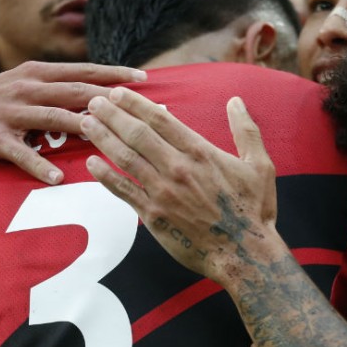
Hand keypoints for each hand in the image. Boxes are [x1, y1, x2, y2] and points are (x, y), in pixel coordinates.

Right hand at [0, 61, 145, 183]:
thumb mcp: (21, 85)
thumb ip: (54, 86)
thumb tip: (95, 89)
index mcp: (36, 73)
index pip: (83, 71)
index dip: (114, 74)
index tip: (145, 80)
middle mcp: (25, 87)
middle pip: (76, 91)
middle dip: (113, 99)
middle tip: (145, 109)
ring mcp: (8, 112)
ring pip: (53, 117)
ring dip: (83, 126)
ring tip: (112, 138)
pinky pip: (20, 153)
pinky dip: (39, 166)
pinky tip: (58, 178)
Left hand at [83, 90, 277, 278]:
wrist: (244, 253)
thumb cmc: (255, 209)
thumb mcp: (260, 165)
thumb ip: (246, 130)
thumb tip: (236, 101)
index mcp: (200, 152)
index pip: (160, 120)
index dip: (136, 104)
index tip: (117, 94)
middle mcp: (177, 168)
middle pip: (137, 134)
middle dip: (112, 115)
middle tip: (94, 102)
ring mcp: (162, 193)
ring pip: (125, 158)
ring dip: (103, 138)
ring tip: (87, 124)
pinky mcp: (153, 216)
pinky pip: (123, 191)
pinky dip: (105, 176)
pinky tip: (92, 163)